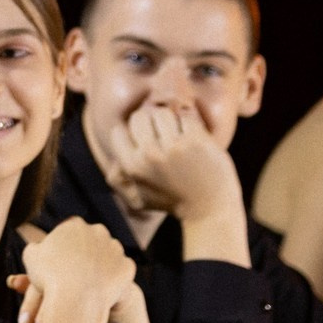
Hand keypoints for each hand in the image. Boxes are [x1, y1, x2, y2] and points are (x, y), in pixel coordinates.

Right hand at [7, 214, 134, 322]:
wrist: (75, 299)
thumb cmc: (50, 277)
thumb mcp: (31, 257)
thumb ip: (35, 247)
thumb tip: (38, 247)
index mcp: (75, 225)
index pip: (71, 232)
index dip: (66, 247)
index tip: (62, 262)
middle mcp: (98, 231)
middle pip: (92, 241)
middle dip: (86, 253)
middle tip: (78, 272)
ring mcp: (116, 249)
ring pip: (109, 255)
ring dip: (102, 265)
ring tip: (92, 282)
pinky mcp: (127, 267)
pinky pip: (121, 272)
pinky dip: (115, 279)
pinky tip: (105, 289)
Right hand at [103, 102, 246, 234]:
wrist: (209, 210)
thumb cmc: (172, 202)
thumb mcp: (138, 198)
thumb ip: (119, 181)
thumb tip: (113, 163)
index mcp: (132, 167)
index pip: (118, 132)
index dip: (130, 135)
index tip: (144, 143)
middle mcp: (150, 155)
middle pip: (139, 116)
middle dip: (149, 124)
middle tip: (162, 136)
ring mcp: (174, 146)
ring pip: (162, 113)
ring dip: (170, 121)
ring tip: (177, 135)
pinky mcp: (196, 141)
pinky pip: (185, 116)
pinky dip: (189, 124)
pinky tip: (192, 138)